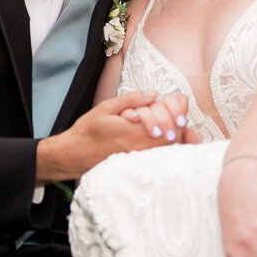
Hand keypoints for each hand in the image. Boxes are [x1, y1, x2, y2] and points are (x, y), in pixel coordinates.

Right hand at [36, 92, 183, 182]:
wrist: (76, 155)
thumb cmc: (88, 131)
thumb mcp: (106, 108)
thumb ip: (131, 100)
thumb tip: (153, 94)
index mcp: (134, 131)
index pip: (169, 123)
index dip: (178, 111)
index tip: (179, 100)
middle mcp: (141, 147)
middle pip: (174, 136)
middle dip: (179, 120)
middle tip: (180, 109)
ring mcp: (141, 157)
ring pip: (170, 147)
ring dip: (176, 131)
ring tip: (175, 119)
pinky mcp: (139, 162)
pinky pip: (161, 154)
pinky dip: (168, 142)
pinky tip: (165, 132)